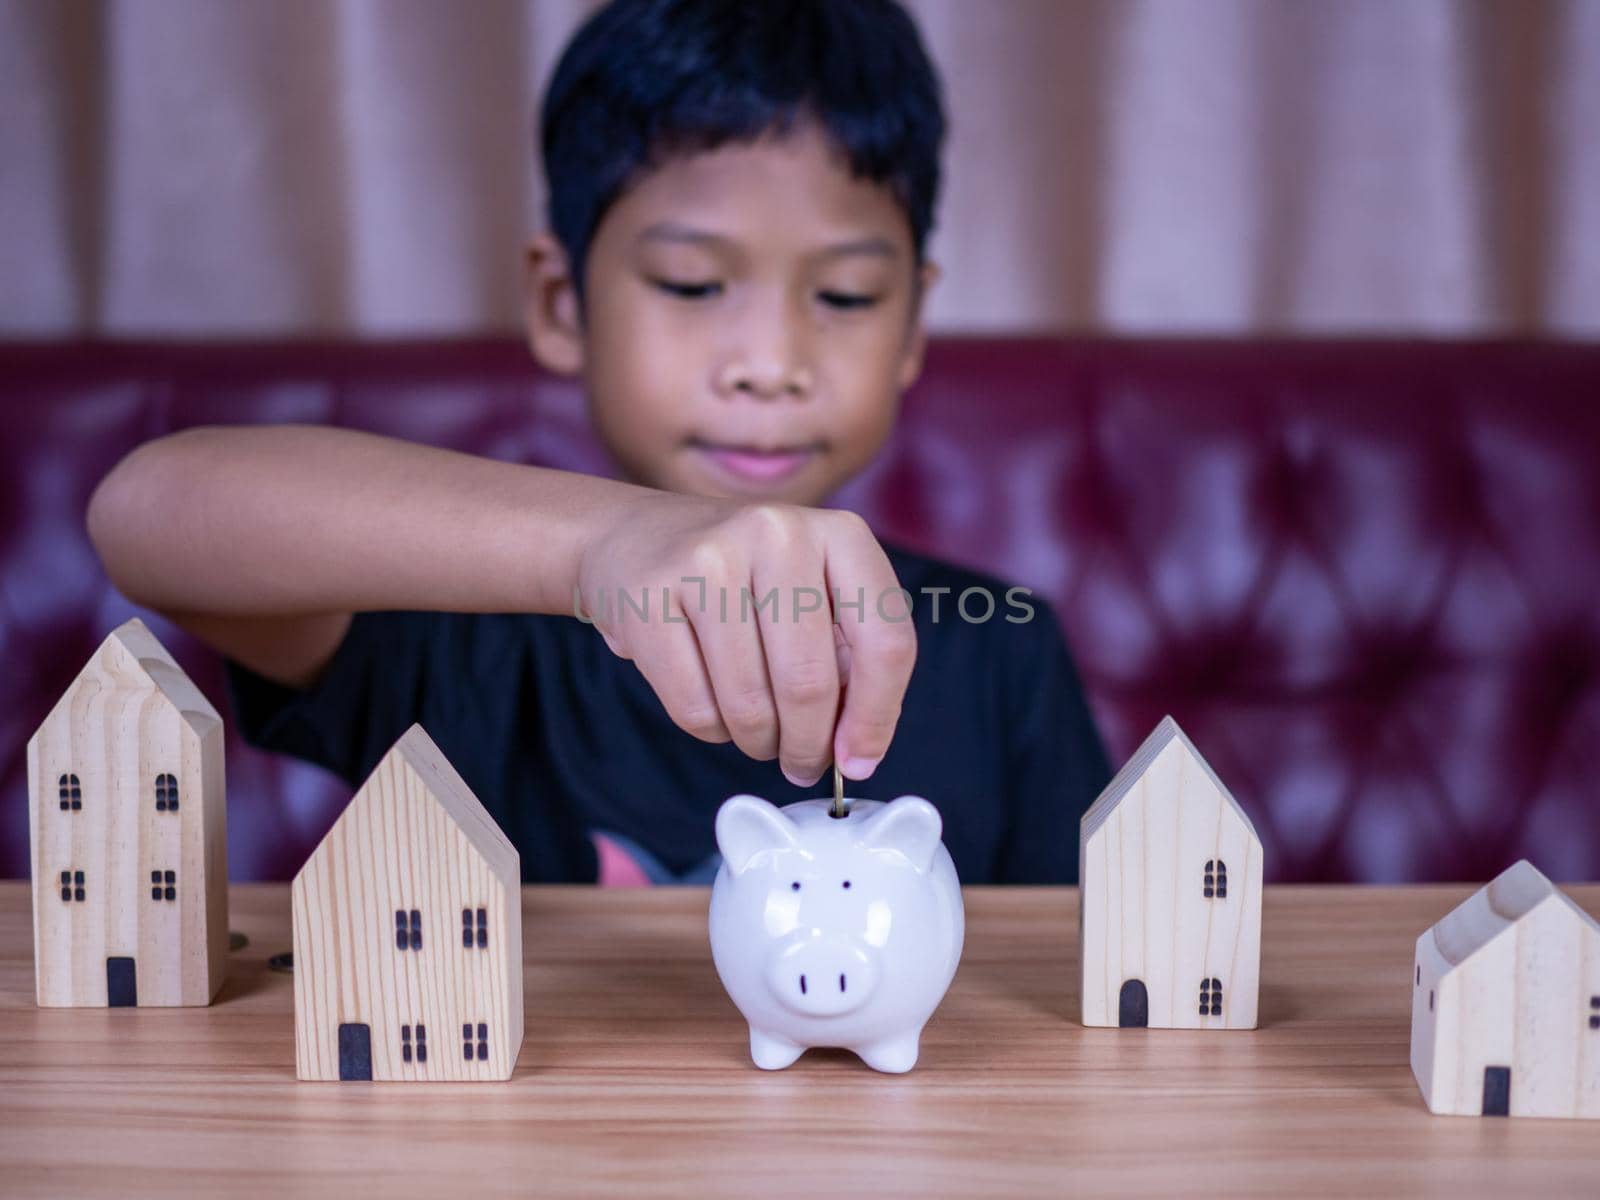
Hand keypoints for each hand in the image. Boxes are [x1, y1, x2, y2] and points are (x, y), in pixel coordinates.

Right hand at [576, 495, 915, 785]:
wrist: (637, 538)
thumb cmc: (746, 581)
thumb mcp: (816, 595)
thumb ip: (851, 660)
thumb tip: (857, 753)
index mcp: (839, 534)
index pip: (886, 642)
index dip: (876, 717)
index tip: (858, 761)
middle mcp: (776, 535)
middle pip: (811, 683)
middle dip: (809, 746)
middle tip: (801, 764)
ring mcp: (707, 562)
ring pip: (750, 706)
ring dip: (759, 742)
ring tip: (757, 731)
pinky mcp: (649, 600)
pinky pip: (696, 709)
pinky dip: (713, 730)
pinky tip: (714, 705)